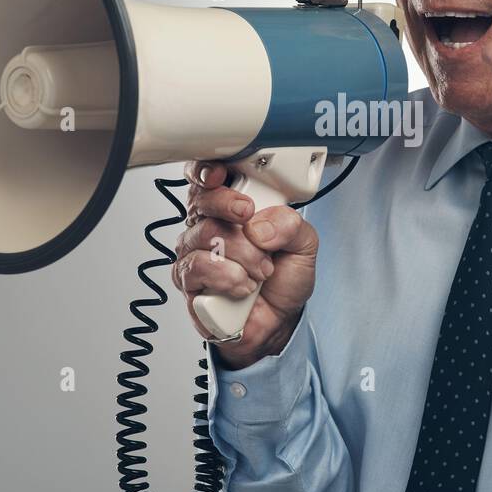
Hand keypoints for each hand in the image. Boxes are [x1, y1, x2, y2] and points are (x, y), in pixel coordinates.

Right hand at [173, 161, 318, 369]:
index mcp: (232, 208)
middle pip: (202, 200)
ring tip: (261, 270)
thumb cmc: (283, 279)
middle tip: (249, 217)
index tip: (220, 174)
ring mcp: (193, 252)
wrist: (277, 322)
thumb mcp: (304, 245)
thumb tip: (260, 224)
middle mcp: (207, 226)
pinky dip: (229, 278)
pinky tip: (243, 287)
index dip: (206, 170)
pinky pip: (198, 267)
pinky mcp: (187, 281)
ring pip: (206, 235)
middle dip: (230, 206)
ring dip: (243, 254)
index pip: (207, 178)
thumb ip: (291, 224)